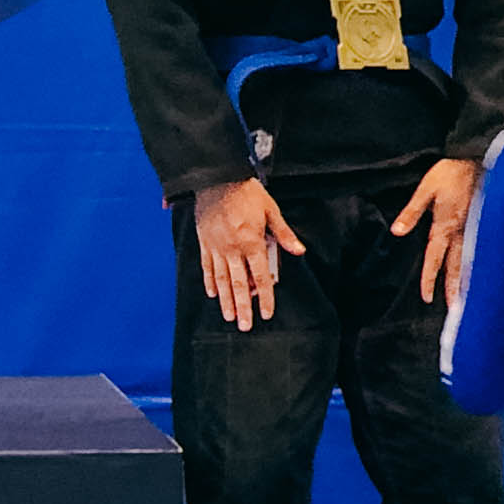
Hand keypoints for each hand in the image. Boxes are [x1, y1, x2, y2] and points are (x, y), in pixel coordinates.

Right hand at [193, 175, 304, 330]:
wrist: (217, 177)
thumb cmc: (246, 192)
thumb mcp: (271, 210)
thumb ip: (284, 234)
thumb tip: (299, 250)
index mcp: (251, 242)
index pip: (260, 277)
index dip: (265, 297)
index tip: (267, 314)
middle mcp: (233, 249)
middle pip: (238, 284)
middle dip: (243, 307)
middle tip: (244, 326)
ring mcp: (216, 247)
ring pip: (221, 279)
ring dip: (226, 300)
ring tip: (229, 316)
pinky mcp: (204, 242)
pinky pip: (206, 266)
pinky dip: (209, 281)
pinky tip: (212, 294)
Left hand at [392, 154, 477, 305]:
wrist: (479, 156)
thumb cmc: (451, 171)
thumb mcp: (426, 189)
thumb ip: (412, 212)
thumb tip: (396, 232)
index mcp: (445, 224)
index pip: (435, 257)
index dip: (430, 278)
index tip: (427, 297)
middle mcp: (462, 230)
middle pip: (457, 265)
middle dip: (454, 288)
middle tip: (455, 310)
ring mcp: (476, 227)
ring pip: (471, 259)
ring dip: (468, 280)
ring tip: (469, 299)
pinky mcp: (485, 221)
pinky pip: (482, 248)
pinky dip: (480, 264)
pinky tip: (482, 274)